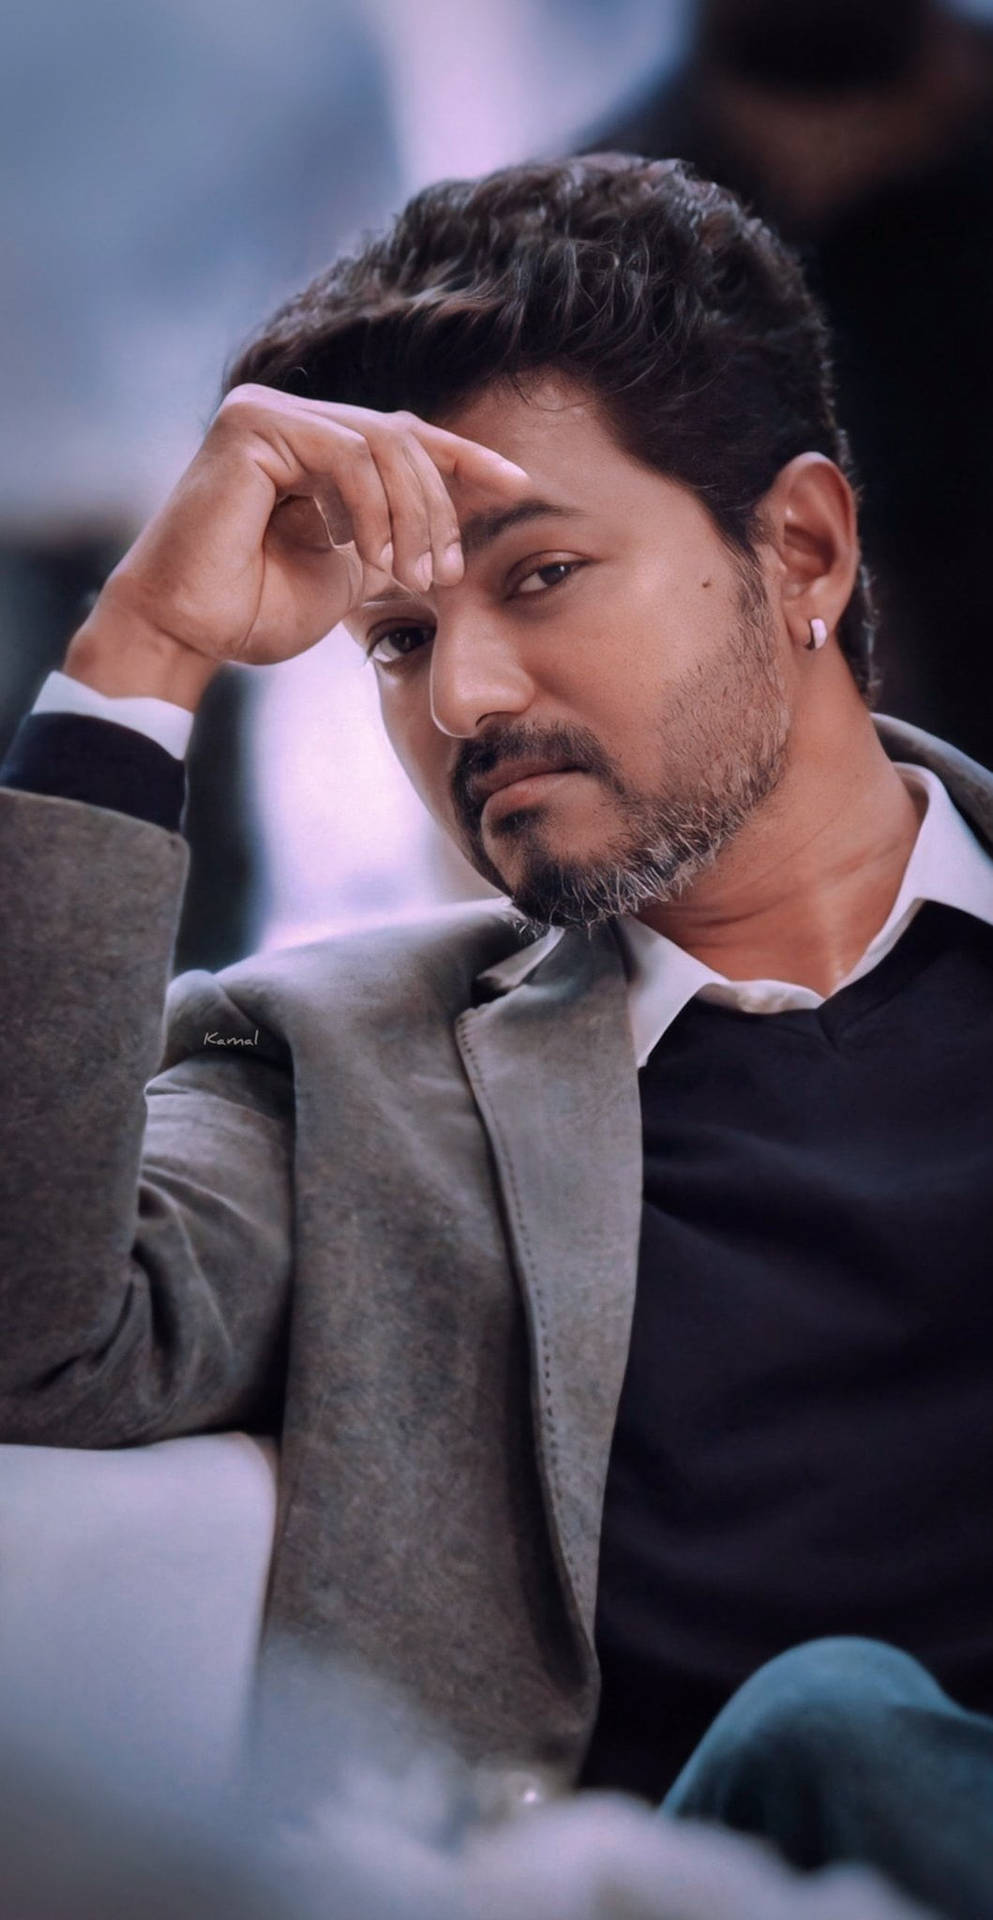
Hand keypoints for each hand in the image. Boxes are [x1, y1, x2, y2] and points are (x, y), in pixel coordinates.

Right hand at [64, 385, 530, 698]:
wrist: (189, 633)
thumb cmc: (255, 609)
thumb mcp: (352, 567)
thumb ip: (394, 531)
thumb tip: (460, 515)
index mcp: (314, 444)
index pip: (405, 436)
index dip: (464, 459)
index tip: (518, 488)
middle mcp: (289, 416)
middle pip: (403, 437)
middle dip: (439, 509)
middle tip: (445, 576)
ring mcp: (267, 411)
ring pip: (382, 443)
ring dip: (412, 515)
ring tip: (409, 577)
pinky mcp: (250, 422)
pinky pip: (345, 453)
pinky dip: (371, 508)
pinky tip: (365, 553)